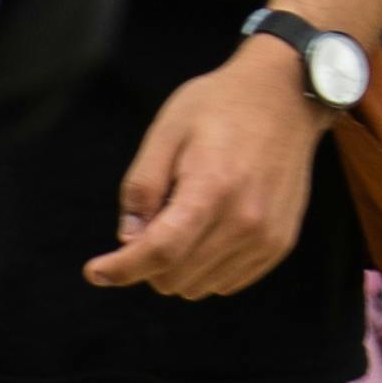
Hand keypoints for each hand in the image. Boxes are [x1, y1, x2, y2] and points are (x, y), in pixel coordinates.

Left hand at [83, 51, 323, 295]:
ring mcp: (266, 236)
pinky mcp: (279, 243)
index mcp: (212, 188)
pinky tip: (211, 227)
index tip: (96, 272)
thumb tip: (129, 240)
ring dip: (179, 266)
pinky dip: (207, 267)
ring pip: (199, 287)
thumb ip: (142, 187)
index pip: (159, 251)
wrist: (285, 95)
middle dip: (148, 260)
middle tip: (154, 218)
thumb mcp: (167, 131)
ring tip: (189, 216)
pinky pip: (227, 282)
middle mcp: (245, 220)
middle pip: (173, 277)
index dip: (121, 268)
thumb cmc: (220, 106)